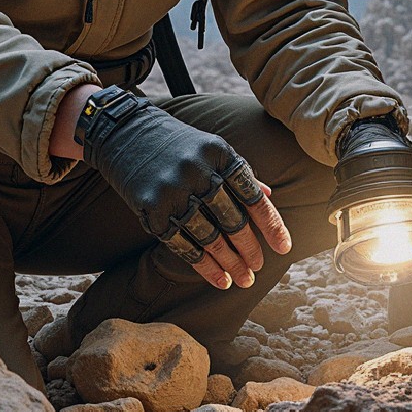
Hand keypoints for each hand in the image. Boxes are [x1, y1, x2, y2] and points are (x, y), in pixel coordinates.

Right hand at [74, 87, 291, 291]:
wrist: (126, 132)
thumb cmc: (179, 144)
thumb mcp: (212, 147)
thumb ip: (240, 171)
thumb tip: (269, 196)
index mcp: (220, 154)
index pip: (252, 195)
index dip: (271, 224)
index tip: (285, 248)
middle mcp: (198, 172)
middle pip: (232, 220)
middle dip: (249, 249)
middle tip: (258, 269)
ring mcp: (173, 191)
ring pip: (208, 237)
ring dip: (228, 263)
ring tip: (242, 280)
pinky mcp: (151, 209)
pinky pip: (182, 244)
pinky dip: (202, 265)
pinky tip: (217, 278)